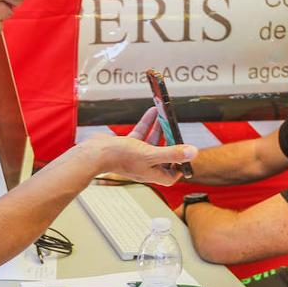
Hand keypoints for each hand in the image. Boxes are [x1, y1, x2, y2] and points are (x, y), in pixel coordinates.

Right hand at [81, 107, 196, 185]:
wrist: (94, 153)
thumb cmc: (120, 157)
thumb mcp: (151, 153)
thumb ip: (172, 153)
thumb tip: (193, 152)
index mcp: (152, 173)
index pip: (171, 175)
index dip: (179, 167)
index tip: (185, 156)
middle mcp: (144, 166)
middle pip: (163, 156)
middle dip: (170, 142)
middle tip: (176, 130)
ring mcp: (135, 157)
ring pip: (152, 143)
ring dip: (159, 129)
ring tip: (165, 117)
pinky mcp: (126, 147)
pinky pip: (140, 134)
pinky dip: (147, 124)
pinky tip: (152, 111)